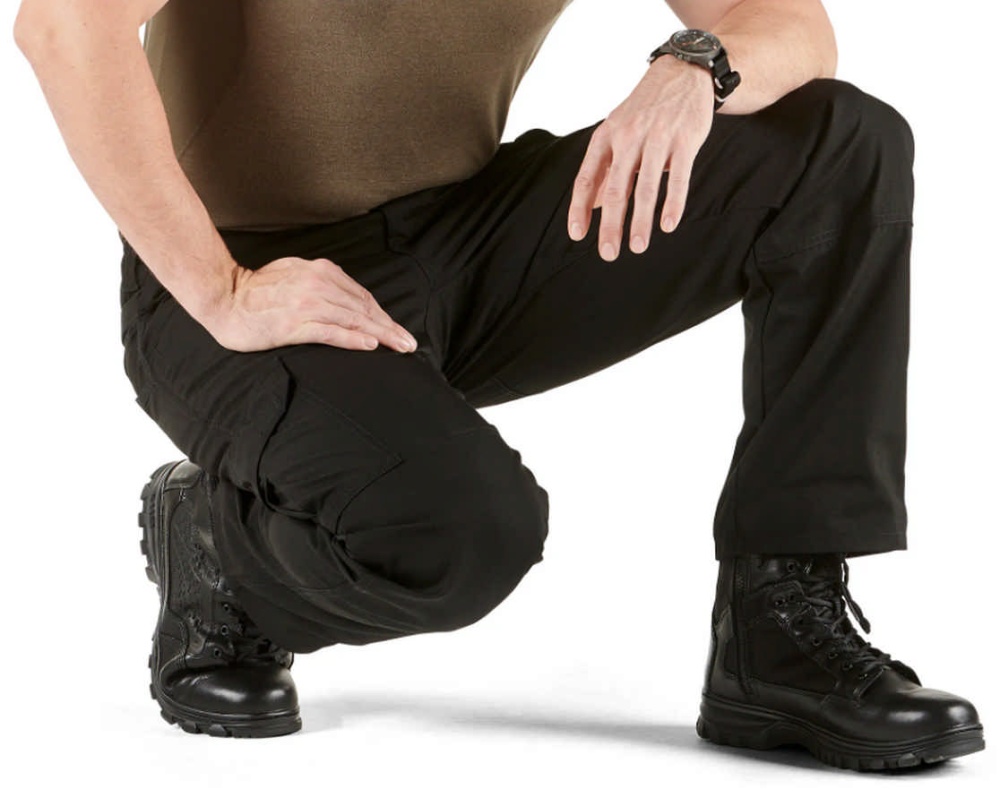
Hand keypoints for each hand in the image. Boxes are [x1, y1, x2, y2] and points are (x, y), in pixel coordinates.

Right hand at [203, 256, 418, 352]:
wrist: (224, 298)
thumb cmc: (258, 291)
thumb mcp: (294, 275)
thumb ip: (321, 283)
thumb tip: (348, 300)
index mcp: (319, 271)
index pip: (360, 295)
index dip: (383, 314)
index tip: (398, 329)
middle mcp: (316, 284)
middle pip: (362, 308)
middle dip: (389, 327)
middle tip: (409, 344)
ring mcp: (306, 304)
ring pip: (352, 319)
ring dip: (380, 334)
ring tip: (399, 347)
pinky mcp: (294, 323)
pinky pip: (330, 332)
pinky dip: (352, 338)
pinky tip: (370, 345)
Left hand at [567, 56, 714, 260]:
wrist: (683, 72)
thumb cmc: (645, 109)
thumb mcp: (617, 130)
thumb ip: (604, 167)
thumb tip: (589, 206)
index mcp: (606, 136)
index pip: (588, 178)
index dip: (580, 208)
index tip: (578, 235)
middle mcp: (628, 137)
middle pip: (616, 188)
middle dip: (611, 225)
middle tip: (608, 253)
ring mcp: (658, 138)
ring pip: (646, 187)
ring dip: (641, 221)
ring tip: (638, 247)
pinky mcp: (685, 140)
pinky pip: (679, 178)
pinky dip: (673, 203)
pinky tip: (668, 225)